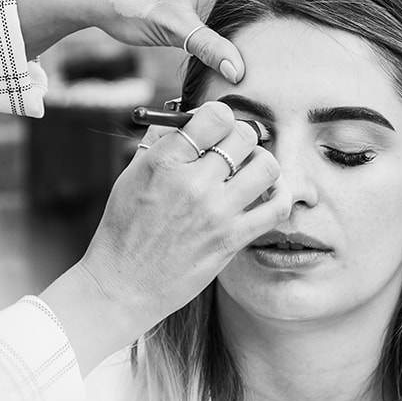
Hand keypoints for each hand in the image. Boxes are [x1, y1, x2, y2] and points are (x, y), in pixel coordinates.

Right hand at [38, 102, 291, 375]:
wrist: (123, 284)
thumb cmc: (124, 230)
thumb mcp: (130, 176)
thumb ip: (158, 142)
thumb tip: (185, 118)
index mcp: (164, 161)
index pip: (214, 116)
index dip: (219, 117)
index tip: (215, 128)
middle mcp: (193, 183)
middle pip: (244, 136)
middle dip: (241, 137)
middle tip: (234, 149)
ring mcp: (216, 212)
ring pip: (266, 166)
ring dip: (261, 163)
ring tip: (249, 172)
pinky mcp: (231, 240)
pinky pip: (275, 207)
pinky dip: (278, 196)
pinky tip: (266, 195)